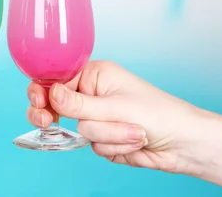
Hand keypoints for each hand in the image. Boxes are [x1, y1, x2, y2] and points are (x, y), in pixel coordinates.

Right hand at [26, 61, 199, 172]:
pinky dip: (113, 146)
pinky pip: (93, 146)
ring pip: (79, 130)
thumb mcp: (115, 106)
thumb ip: (78, 103)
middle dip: (57, 115)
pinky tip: (134, 142)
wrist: (183, 143)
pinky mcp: (104, 139)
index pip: (56, 79)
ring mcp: (97, 117)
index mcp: (94, 75)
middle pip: (57, 104)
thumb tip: (50, 92)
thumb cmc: (158, 114)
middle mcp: (92, 94)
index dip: (43, 90)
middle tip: (47, 122)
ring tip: (133, 132)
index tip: (38, 102)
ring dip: (107, 135)